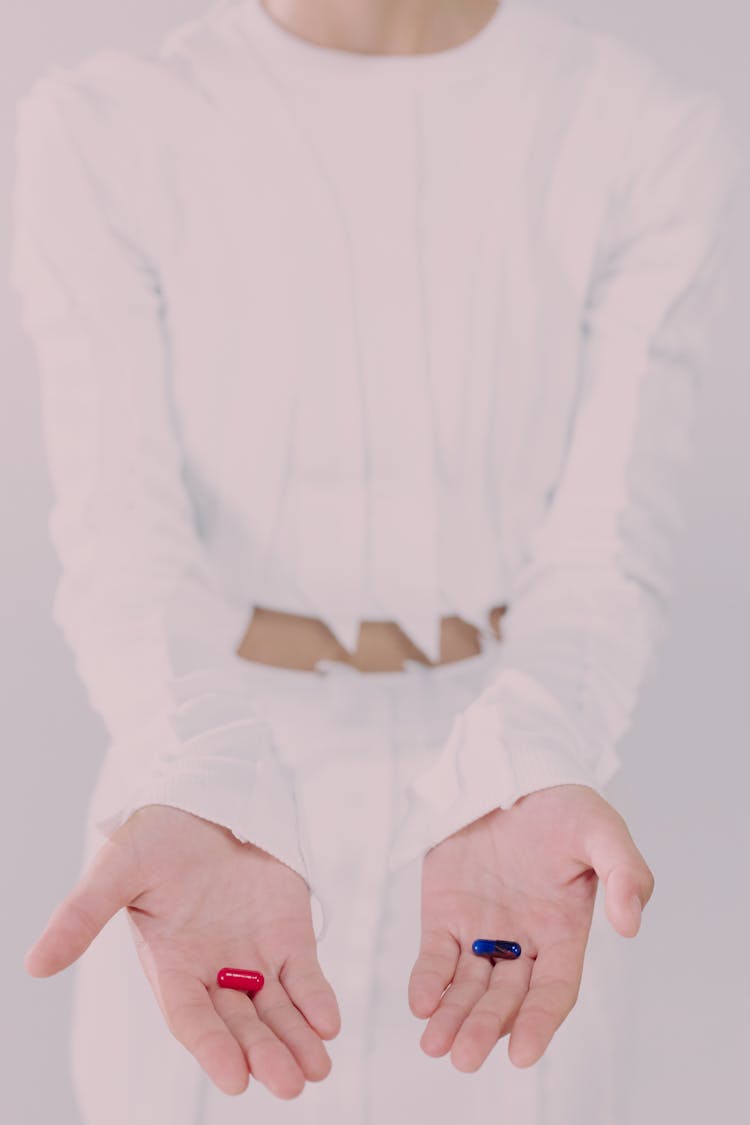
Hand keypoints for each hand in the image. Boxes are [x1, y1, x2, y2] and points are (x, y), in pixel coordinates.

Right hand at [23, 804, 340, 1098]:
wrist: (206, 795)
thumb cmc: (155, 835)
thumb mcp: (116, 869)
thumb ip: (82, 915)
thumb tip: (34, 965)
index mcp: (171, 965)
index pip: (191, 1017)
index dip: (211, 1048)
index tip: (233, 1080)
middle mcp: (213, 970)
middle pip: (239, 1024)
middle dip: (263, 1054)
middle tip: (288, 1085)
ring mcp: (253, 954)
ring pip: (276, 1011)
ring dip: (295, 1040)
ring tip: (315, 1070)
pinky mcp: (287, 934)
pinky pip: (305, 976)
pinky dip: (316, 1000)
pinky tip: (328, 1024)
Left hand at [408, 783, 653, 1070]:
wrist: (511, 767)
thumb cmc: (563, 805)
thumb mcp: (602, 829)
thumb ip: (626, 872)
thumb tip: (630, 923)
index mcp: (563, 932)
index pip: (553, 991)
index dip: (539, 1023)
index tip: (522, 1054)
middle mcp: (522, 941)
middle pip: (505, 999)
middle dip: (485, 1028)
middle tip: (464, 1057)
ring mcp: (481, 929)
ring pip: (467, 987)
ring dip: (453, 1017)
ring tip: (436, 1046)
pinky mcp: (444, 912)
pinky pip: (435, 955)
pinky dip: (427, 981)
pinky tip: (421, 1003)